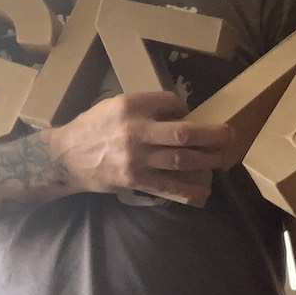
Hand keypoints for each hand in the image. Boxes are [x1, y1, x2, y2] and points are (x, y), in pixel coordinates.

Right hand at [48, 91, 235, 206]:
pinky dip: (189, 191)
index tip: (188, 115)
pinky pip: (168, 187)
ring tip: (223, 159)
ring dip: (208, 161)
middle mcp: (135, 131)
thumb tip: (179, 114)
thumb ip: (144, 107)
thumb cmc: (91, 128)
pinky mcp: (135, 180)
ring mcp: (136, 159)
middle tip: (230, 135)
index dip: (185, 108)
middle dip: (213, 135)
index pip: (171, 102)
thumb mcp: (114, 105)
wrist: (64, 157)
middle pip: (184, 133)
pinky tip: (204, 192)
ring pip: (181, 160)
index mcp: (130, 106)